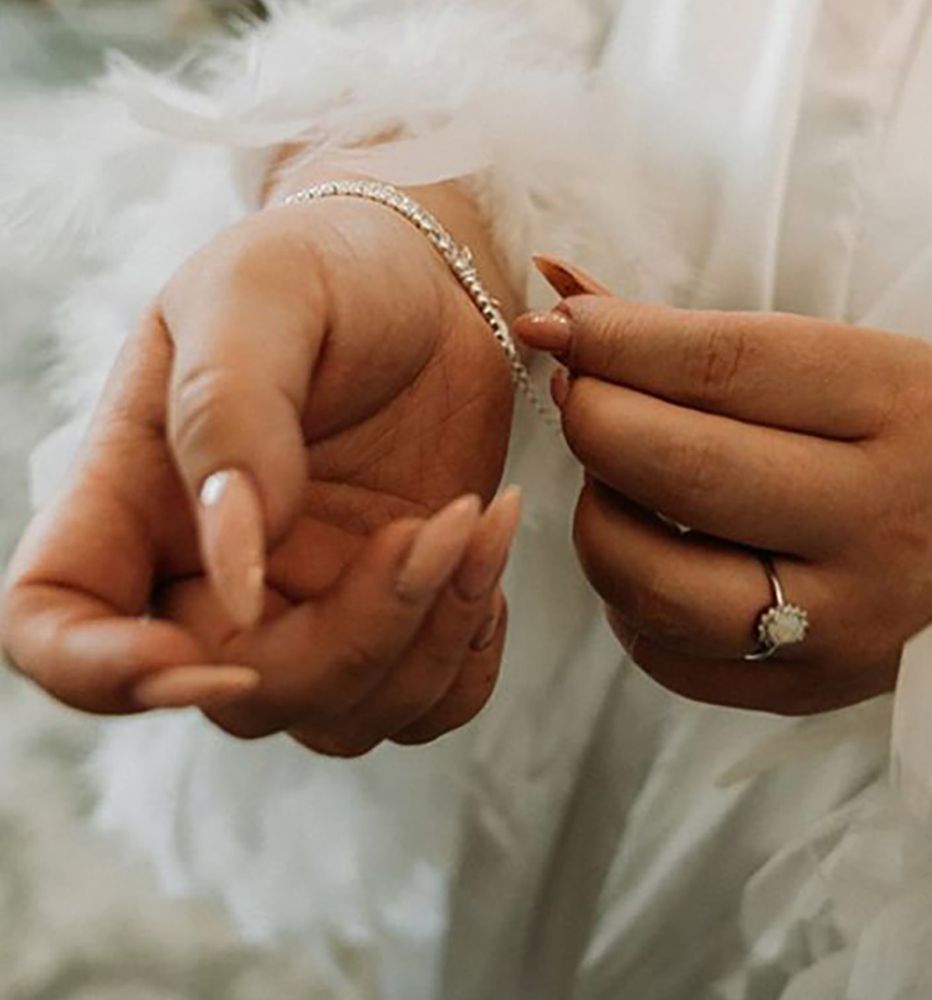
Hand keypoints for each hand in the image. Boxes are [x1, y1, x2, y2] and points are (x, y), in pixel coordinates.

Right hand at [1, 181, 517, 753]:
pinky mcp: (395, 609)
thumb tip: (236, 570)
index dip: (102, 674)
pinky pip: (425, 704)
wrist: (424, 281)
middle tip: (435, 525)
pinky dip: (467, 657)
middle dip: (355, 637)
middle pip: (244, 693)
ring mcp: (312, 602)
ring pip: (344, 716)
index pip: (54, 624)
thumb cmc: (324, 271)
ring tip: (479, 518)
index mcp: (140, 495)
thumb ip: (227, 415)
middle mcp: (214, 573)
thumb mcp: (259, 298)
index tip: (216, 648)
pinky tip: (484, 560)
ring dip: (429, 642)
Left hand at [516, 269, 931, 713]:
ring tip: (617, 484)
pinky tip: (649, 556)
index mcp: (896, 406)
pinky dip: (625, 597)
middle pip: (681, 470)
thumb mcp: (837, 365)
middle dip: (593, 422)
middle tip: (579, 398)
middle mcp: (876, 521)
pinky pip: (660, 650)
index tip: (556, 327)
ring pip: (652, 580)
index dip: (615, 342)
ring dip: (598, 519)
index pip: (722, 365)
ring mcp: (839, 621)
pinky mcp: (798, 688)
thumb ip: (694, 338)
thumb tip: (554, 294)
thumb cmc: (894, 442)